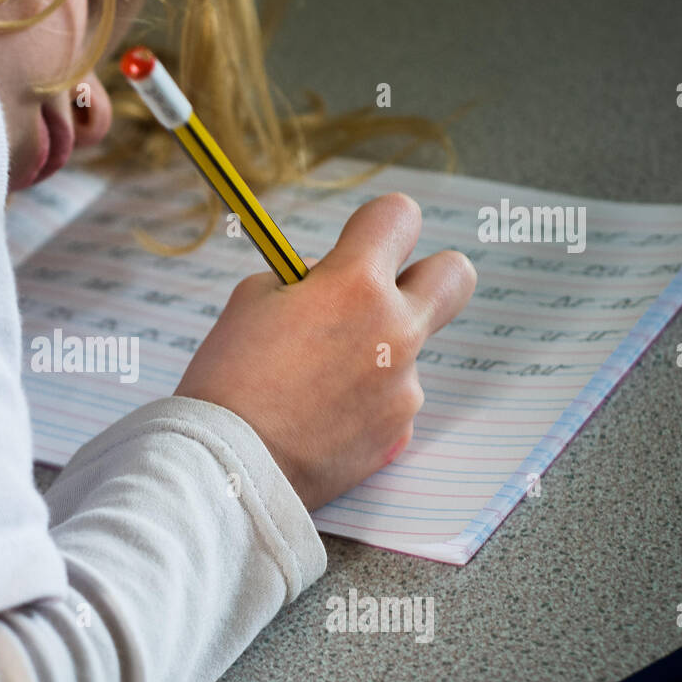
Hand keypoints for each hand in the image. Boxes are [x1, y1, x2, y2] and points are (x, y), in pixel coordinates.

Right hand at [175, 192, 476, 509]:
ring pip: (410, 350)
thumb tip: (324, 283)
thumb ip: (303, 282)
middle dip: (425, 275)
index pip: (400, 215)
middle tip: (381, 295)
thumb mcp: (250, 301)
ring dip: (375, 354)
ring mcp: (403, 387)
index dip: (376, 225)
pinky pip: (392, 403)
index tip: (355, 243)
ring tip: (313, 384)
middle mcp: (394, 331)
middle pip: (454, 276)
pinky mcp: (398, 433)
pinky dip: (364, 405)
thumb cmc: (228, 379)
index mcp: (354, 285)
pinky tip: (319, 419)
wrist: (228, 466)